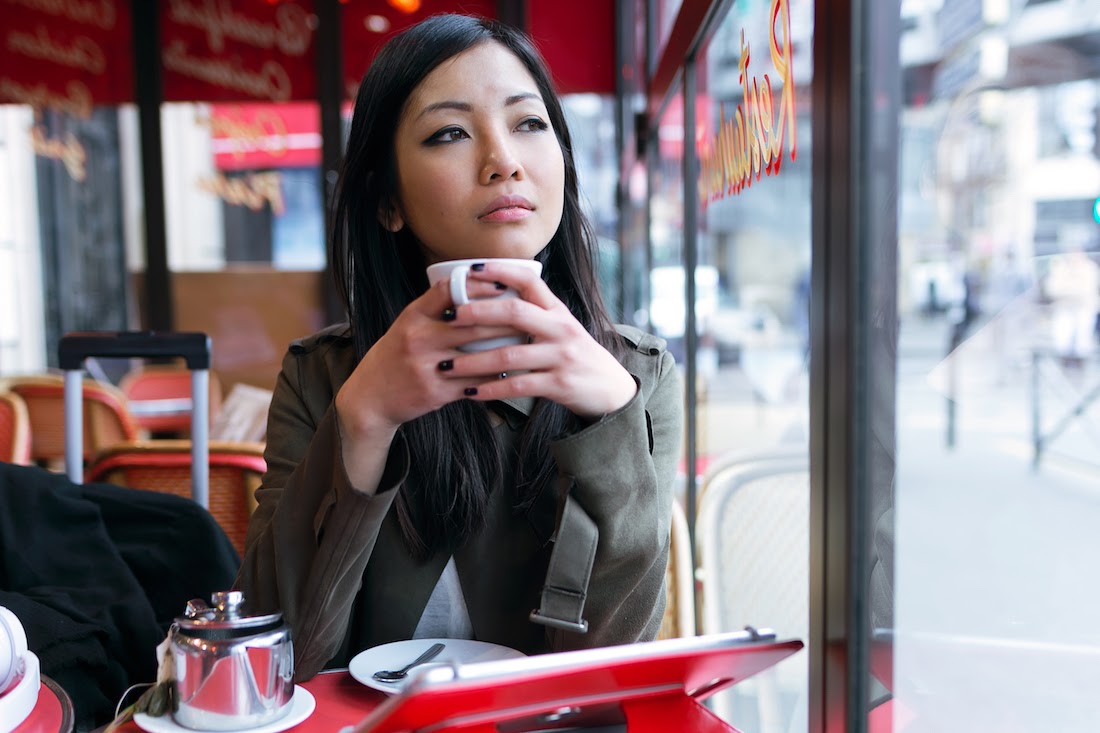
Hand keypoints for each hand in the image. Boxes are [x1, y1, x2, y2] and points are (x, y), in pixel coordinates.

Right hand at [335, 278, 525, 436]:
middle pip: (472, 322)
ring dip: (506, 349)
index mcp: (413, 316)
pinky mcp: (435, 392)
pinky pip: (474, 383)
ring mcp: (426, 367)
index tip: (504, 284)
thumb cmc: (396, 356)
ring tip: (528, 342)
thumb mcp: (408, 325)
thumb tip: (475, 287)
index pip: (449, 290)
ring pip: (477, 354)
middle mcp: (418, 338)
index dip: (479, 284)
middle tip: (530, 316)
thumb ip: (436, 309)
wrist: (370, 397)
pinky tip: (510, 372)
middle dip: (506, 319)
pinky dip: (494, 378)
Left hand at [440, 261, 637, 418]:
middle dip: (477, 313)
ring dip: (474, 361)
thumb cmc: (575, 354)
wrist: (610, 388)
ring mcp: (561, 356)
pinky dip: (491, 390)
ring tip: (447, 365)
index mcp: (557, 310)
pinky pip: (518, 386)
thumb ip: (533, 313)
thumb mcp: (560, 327)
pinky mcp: (560, 384)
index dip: (499, 271)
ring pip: (510, 355)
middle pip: (514, 312)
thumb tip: (490, 296)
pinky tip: (471, 392)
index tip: (470, 269)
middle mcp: (561, 328)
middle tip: (448, 316)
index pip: (528, 280)